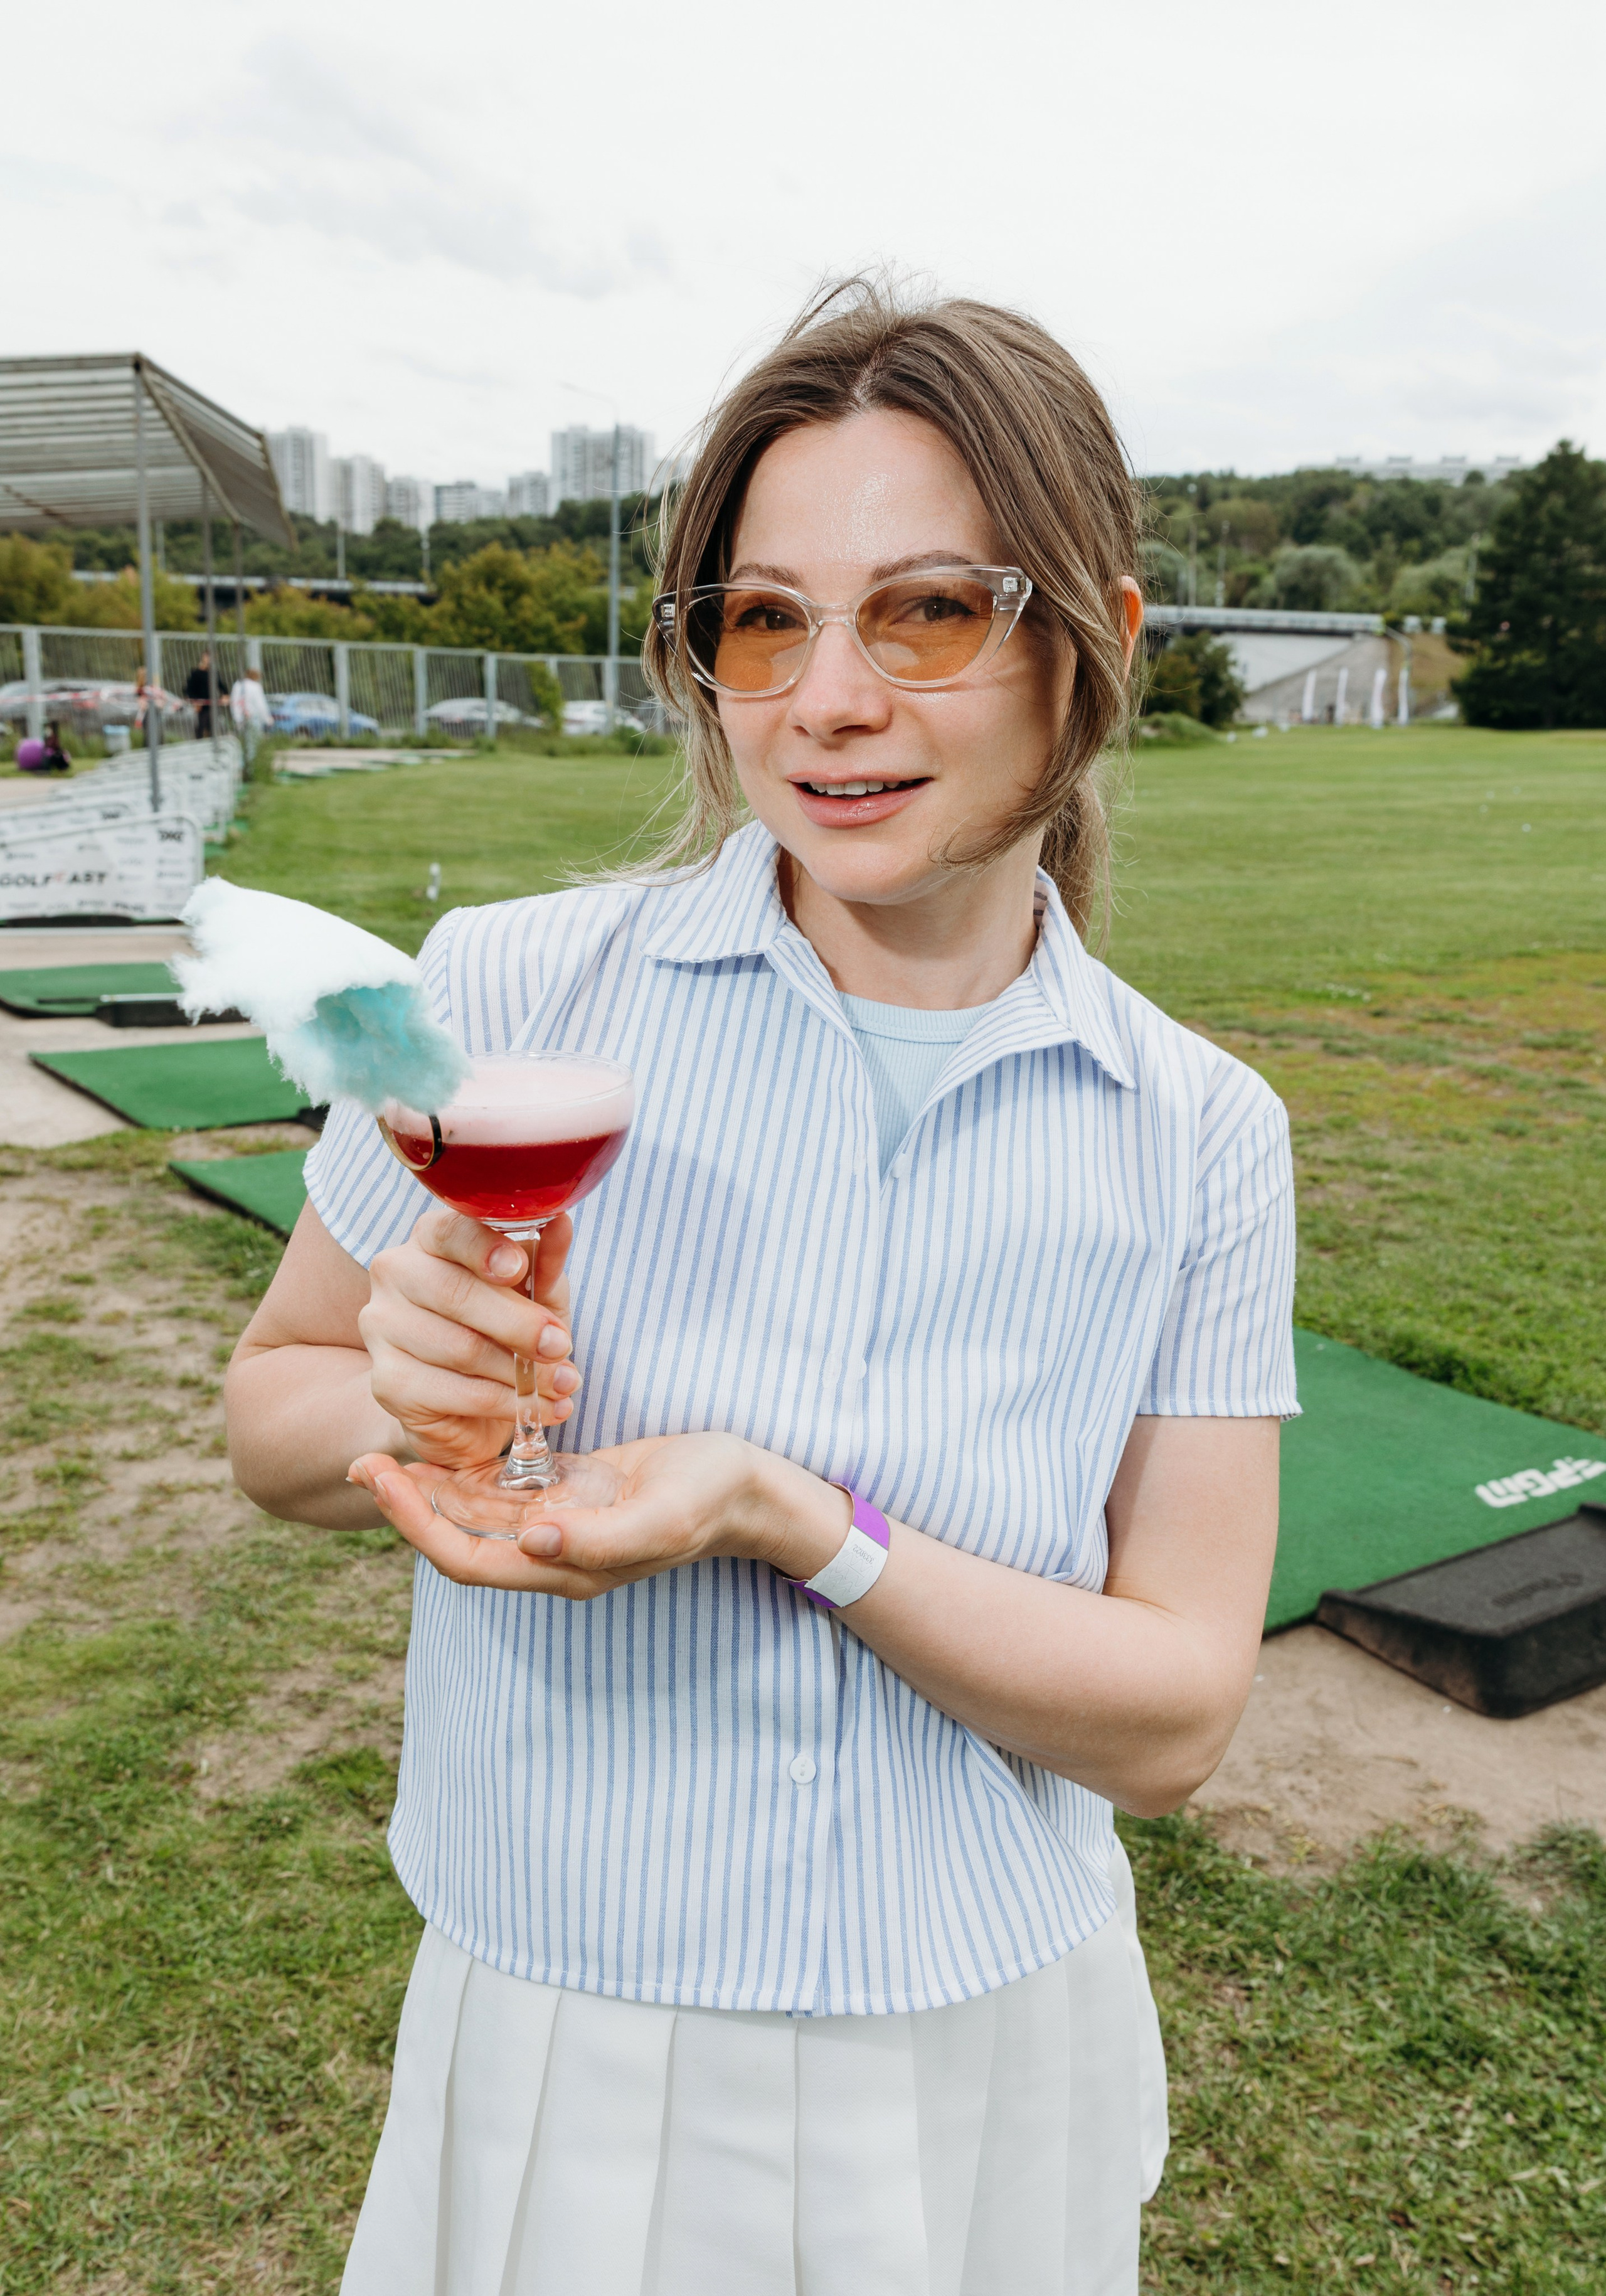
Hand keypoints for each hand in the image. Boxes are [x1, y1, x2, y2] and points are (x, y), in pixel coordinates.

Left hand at [346, 1431, 851, 1597]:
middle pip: (457, 1539)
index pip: (467, 1558)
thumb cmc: (711, 1498)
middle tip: (361, 1459)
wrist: (750, 1489)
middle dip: (406, 1505)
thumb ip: (597, 1538)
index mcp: (566, 1568)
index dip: (417, 1526)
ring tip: (382, 1450)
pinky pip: (503, 1490)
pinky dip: (467, 1469)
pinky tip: (442, 1441)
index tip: (381, 1479)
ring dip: (427, 1488)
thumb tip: (530, 1541)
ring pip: (473, 1514)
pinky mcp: (569, 1494)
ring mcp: (559, 1526)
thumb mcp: (660, 1514)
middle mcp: (551, 1553)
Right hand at [357, 1207, 577, 1469]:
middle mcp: (396, 1275)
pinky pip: (455, 1393)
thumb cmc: (504, 1333)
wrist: (468, 1404)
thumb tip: (561, 1224)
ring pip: (460, 1347)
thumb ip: (544, 1264)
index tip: (519, 1269)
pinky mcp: (387, 1382)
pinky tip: (540, 1409)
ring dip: (522, 1372)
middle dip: (520, 1324)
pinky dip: (507, 1403)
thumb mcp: (536, 1295)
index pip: (449, 1231)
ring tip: (562, 1384)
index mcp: (431, 1239)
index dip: (484, 1248)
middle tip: (561, 1346)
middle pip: (455, 1293)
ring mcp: (382, 1329)